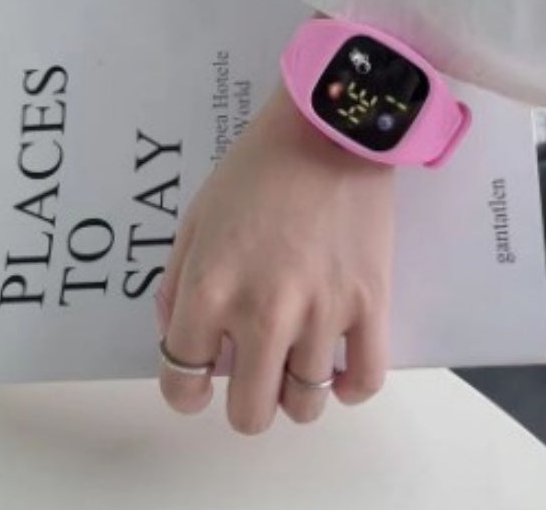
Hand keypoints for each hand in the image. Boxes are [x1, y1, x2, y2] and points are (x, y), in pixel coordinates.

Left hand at [156, 83, 394, 433]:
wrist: (328, 132)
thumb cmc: (255, 170)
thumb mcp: (194, 219)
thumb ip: (175, 287)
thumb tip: (180, 340)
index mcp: (209, 291)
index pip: (182, 383)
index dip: (186, 392)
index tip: (199, 384)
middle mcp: (262, 314)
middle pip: (249, 413)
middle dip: (245, 403)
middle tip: (254, 373)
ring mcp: (321, 312)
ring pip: (306, 405)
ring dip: (295, 393)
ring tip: (297, 362)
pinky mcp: (370, 303)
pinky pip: (366, 381)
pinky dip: (350, 389)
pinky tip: (339, 371)